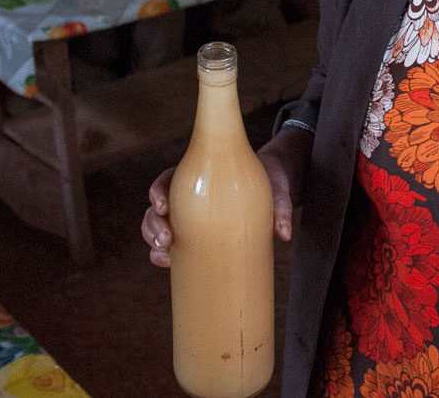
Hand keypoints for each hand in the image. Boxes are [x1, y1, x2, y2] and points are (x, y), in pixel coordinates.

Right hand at [143, 127, 311, 266]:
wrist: (274, 190)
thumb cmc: (271, 183)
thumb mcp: (277, 190)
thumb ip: (280, 207)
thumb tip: (284, 234)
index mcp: (199, 175)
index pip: (167, 180)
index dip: (158, 192)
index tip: (163, 205)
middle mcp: (187, 194)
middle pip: (157, 207)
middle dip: (153, 224)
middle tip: (165, 240)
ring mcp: (189, 215)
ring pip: (157, 225)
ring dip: (153, 240)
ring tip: (163, 255)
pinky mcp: (196, 233)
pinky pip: (172, 242)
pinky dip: (163, 253)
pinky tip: (167, 263)